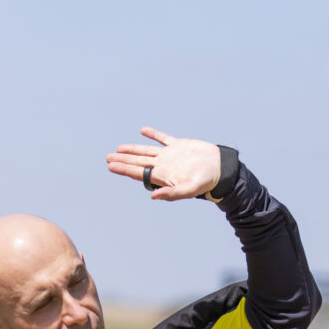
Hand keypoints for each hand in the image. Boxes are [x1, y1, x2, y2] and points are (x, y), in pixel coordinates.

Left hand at [106, 126, 220, 200]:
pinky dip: (153, 135)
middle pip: (139, 162)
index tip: (111, 166)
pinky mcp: (179, 145)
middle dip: (123, 160)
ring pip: (146, 151)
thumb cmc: (206, 182)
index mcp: (163, 175)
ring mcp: (170, 155)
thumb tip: (152, 196)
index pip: (139, 172)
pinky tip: (143, 131)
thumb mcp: (189, 189)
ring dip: (132, 150)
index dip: (124, 169)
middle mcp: (164, 166)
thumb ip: (171, 194)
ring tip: (118, 149)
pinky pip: (163, 138)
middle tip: (107, 158)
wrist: (220, 168)